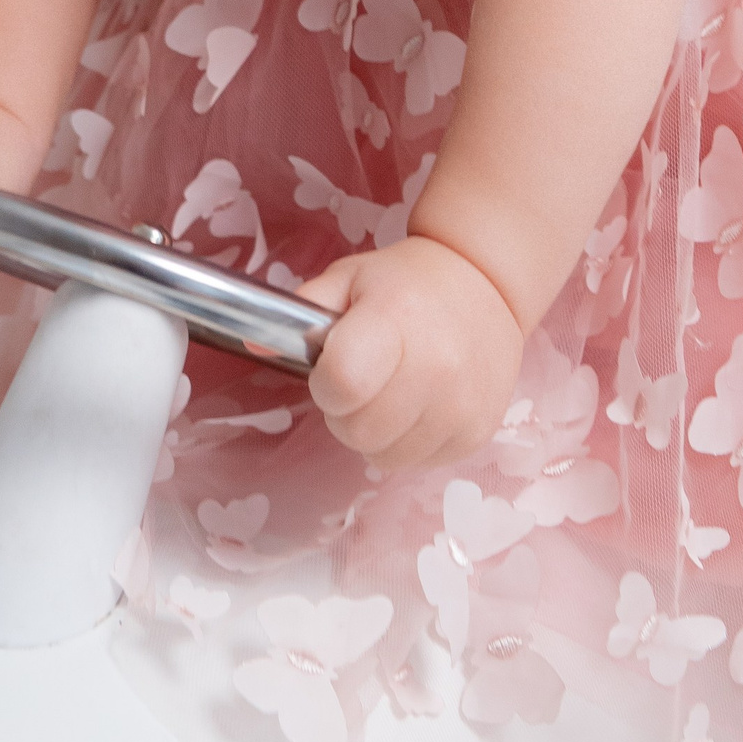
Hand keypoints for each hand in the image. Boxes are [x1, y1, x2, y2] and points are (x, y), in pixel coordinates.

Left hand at [303, 235, 523, 468]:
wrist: (487, 285)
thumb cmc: (407, 284)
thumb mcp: (350, 279)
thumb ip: (301, 315)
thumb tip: (255, 344)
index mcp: (396, 319)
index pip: (341, 383)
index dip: (325, 382)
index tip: (333, 367)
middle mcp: (437, 366)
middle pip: (358, 431)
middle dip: (346, 411)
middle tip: (364, 379)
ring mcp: (461, 406)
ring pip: (385, 456)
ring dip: (377, 431)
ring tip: (394, 390)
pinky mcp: (476, 433)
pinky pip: (418, 462)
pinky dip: (409, 440)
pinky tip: (421, 403)